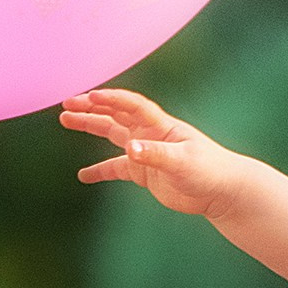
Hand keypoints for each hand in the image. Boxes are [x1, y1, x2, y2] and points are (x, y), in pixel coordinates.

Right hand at [60, 88, 248, 220]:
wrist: (221, 190)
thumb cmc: (208, 170)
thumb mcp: (182, 162)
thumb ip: (155, 155)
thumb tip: (129, 149)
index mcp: (160, 125)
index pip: (132, 106)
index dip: (111, 99)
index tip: (90, 97)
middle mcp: (150, 133)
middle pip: (116, 114)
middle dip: (92, 107)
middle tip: (68, 104)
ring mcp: (145, 151)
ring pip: (112, 133)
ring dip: (91, 125)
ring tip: (66, 120)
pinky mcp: (144, 172)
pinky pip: (116, 167)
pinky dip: (100, 170)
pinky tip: (83, 175)